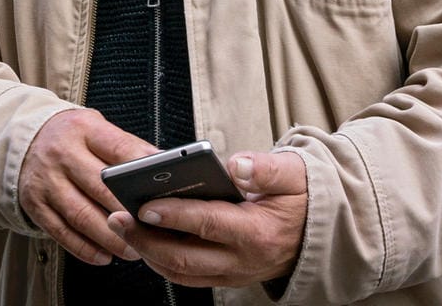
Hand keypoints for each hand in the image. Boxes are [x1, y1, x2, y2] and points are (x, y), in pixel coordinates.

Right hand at [17, 108, 157, 265]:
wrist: (20, 138)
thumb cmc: (71, 138)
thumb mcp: (95, 128)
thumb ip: (125, 147)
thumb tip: (163, 171)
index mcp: (83, 129)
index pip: (119, 149)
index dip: (143, 172)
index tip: (165, 192)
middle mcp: (61, 154)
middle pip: (101, 188)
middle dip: (129, 214)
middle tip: (153, 232)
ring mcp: (45, 180)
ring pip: (81, 216)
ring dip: (110, 238)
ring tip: (134, 250)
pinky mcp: (33, 204)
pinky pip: (61, 232)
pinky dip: (84, 249)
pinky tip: (104, 256)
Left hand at [106, 150, 307, 287]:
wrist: (323, 234)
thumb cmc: (303, 198)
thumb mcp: (296, 174)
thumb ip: (267, 168)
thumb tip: (236, 164)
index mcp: (259, 232)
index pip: (208, 224)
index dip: (174, 215)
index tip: (144, 205)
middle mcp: (243, 260)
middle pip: (185, 257)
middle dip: (146, 239)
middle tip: (118, 218)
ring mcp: (234, 273)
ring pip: (182, 272)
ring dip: (148, 253)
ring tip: (123, 227)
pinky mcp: (227, 277)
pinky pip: (188, 276)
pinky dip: (162, 260)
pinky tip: (145, 239)